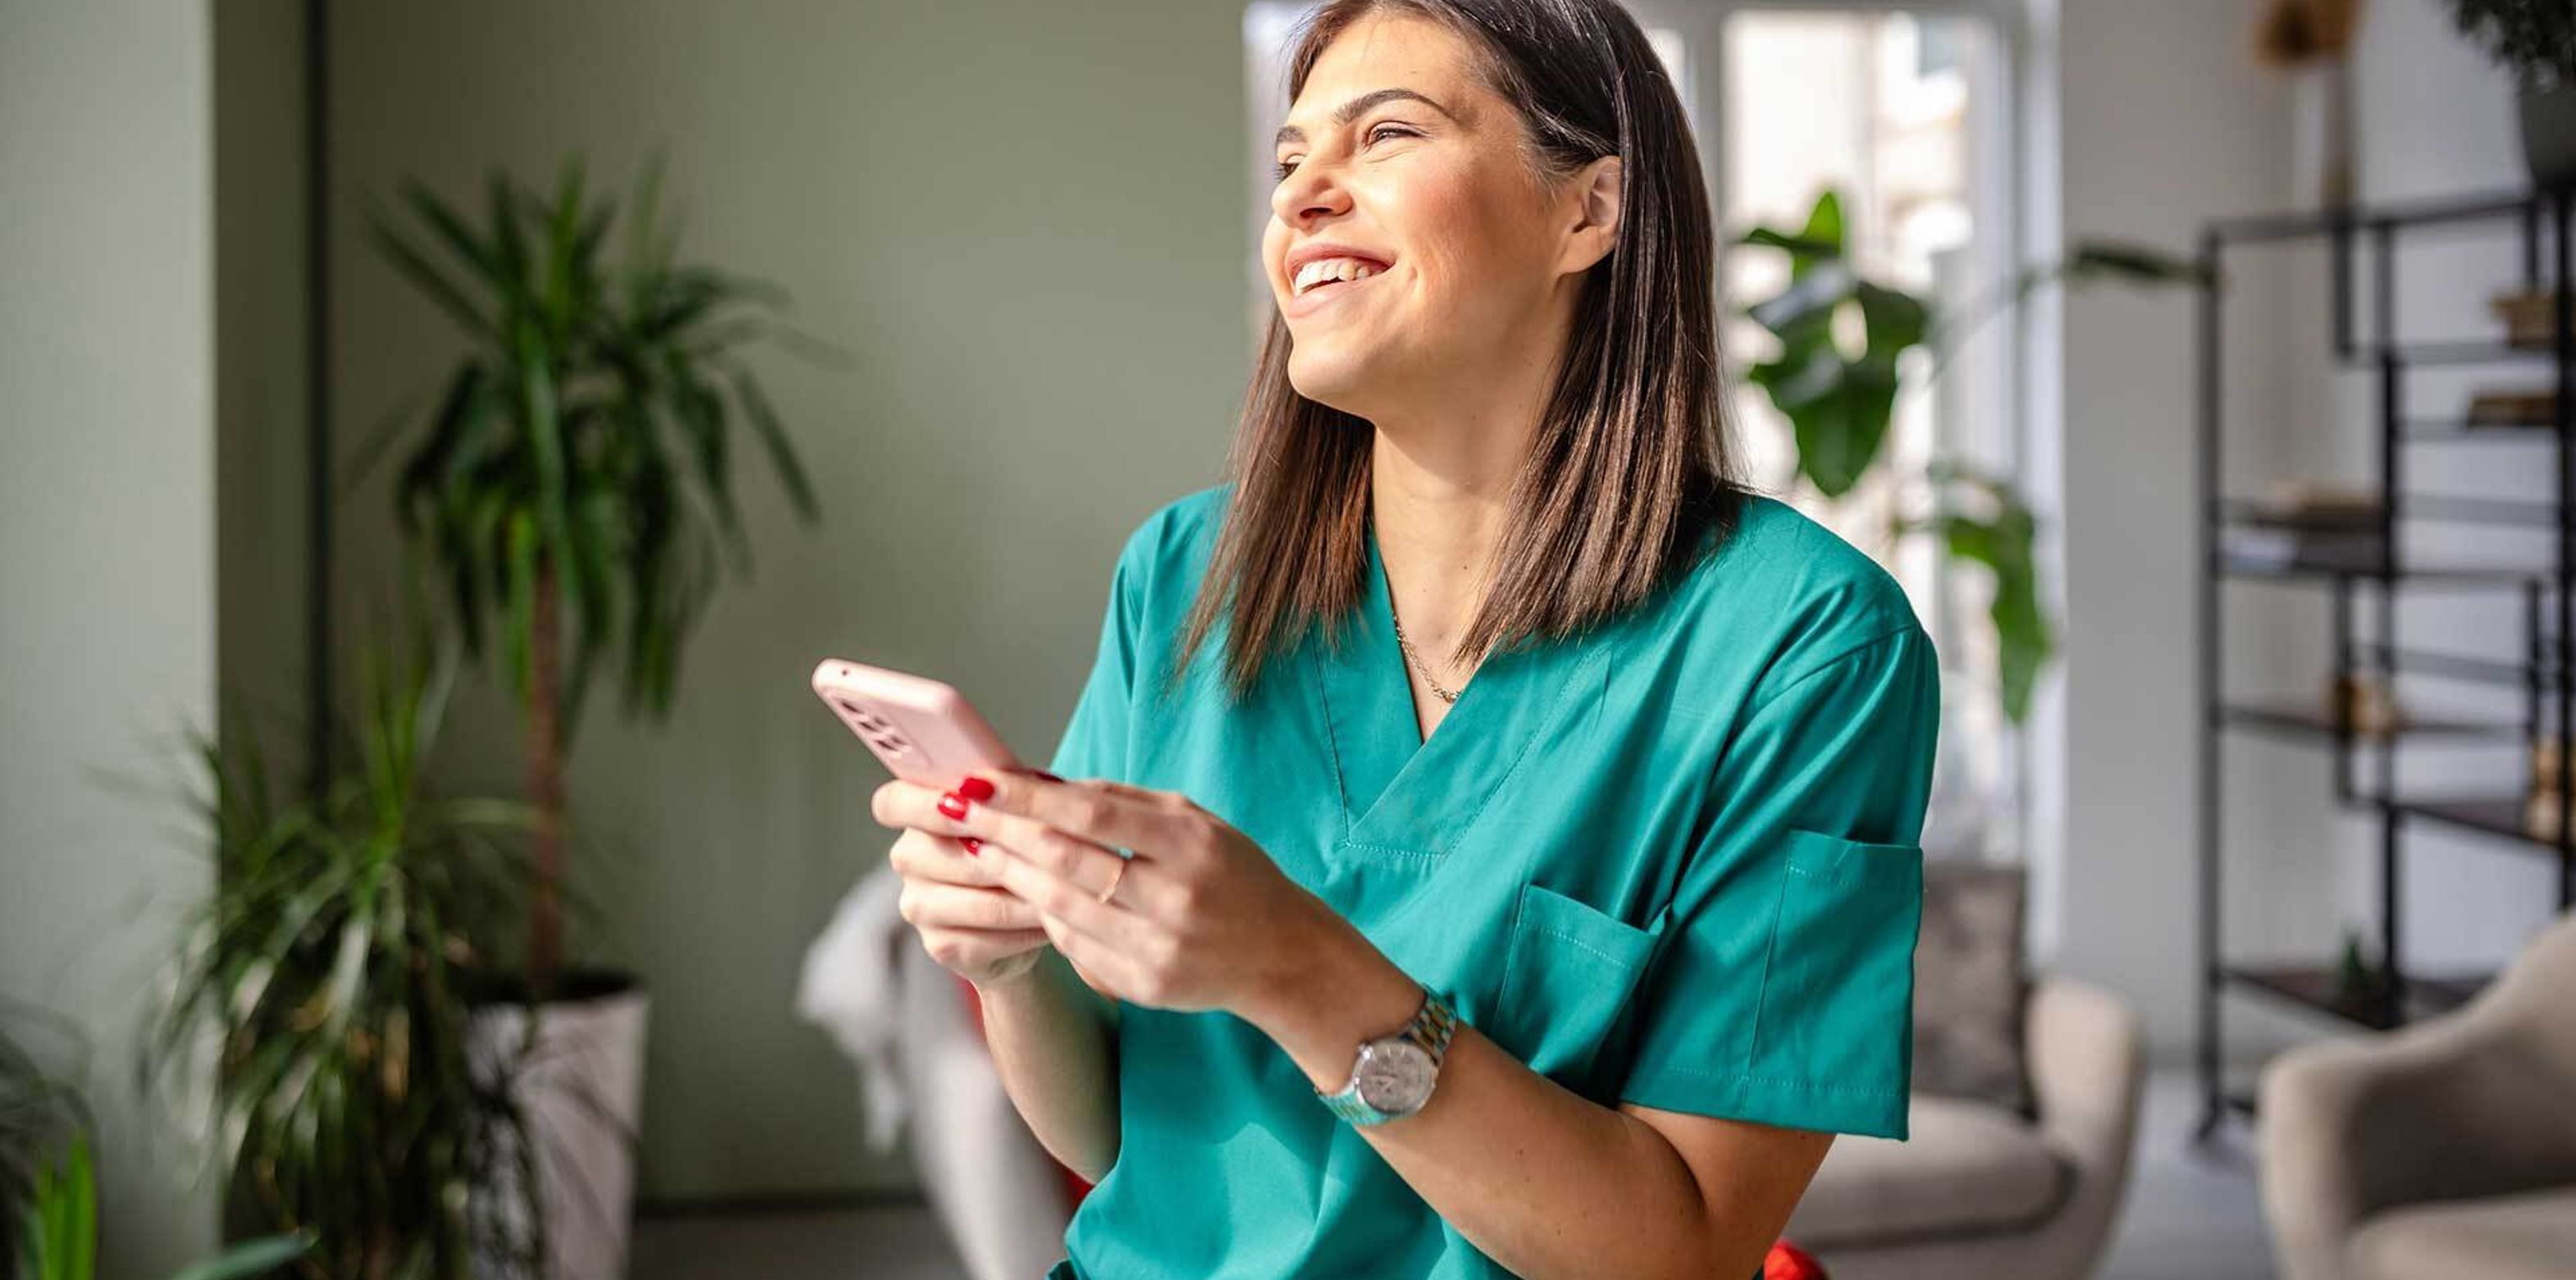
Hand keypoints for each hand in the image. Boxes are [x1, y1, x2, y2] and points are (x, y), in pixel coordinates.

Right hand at [867, 770, 1056, 987]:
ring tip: (1068, 889)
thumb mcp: (1023, 809)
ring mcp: (918, 905)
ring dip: (1026, 896)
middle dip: (1001, 856)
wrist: (1030, 914)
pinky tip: (1052, 921)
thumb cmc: (1025, 844)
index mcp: (916, 814)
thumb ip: (1012, 789)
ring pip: (976, 902)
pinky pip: (986, 939)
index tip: (967, 801)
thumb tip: (1005, 784)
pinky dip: (1026, 931)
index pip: (892, 803)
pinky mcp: (940, 945)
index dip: (924, 804)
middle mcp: (908, 859)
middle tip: (1052, 852)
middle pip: (942, 856)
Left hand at [931, 770, 1344, 1017]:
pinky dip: (1044, 915)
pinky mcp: (1143, 985)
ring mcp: (1157, 948)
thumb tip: (1042, 783)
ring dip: (1011, 874)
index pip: (1092, 813)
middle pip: (1066, 860)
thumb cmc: (1232, 874)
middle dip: (1004, 832)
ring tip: (980, 848)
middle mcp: (1175, 898)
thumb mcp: (1195, 821)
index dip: (1029, 797)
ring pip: (1060, 906)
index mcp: (1190, 845)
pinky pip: (1074, 945)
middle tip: (960, 811)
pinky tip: (1022, 892)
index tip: (983, 781)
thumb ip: (1122, 801)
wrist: (1281, 955)